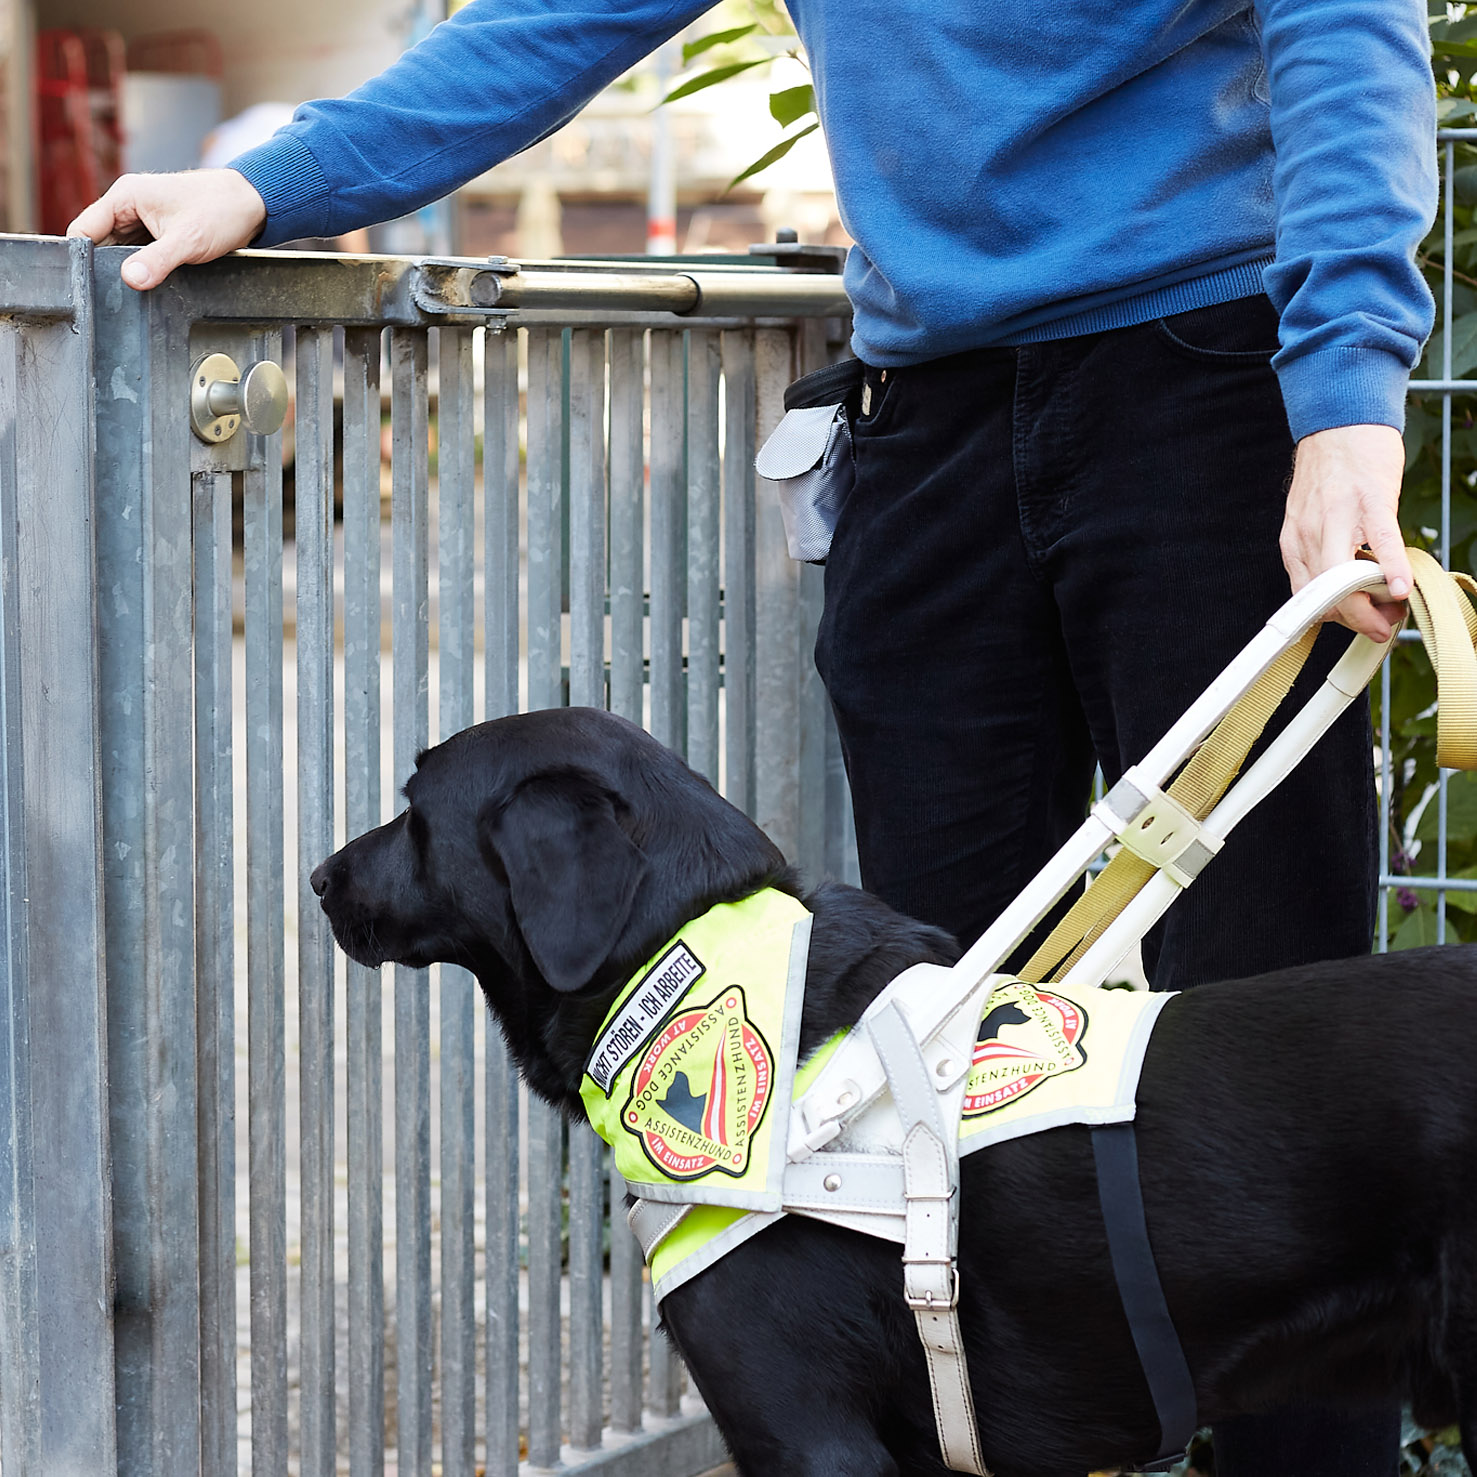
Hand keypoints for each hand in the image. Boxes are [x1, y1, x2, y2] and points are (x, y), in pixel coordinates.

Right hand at [67, 169, 266, 290]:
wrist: (252, 205)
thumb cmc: (221, 210)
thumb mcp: (187, 241)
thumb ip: (157, 261)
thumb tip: (130, 279)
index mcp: (125, 196)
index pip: (84, 229)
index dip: (82, 257)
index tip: (91, 283)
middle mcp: (128, 204)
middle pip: (99, 242)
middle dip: (105, 266)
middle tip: (115, 291)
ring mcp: (142, 218)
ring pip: (119, 249)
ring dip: (125, 267)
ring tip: (136, 284)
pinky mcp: (157, 231)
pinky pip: (138, 251)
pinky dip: (141, 265)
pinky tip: (149, 279)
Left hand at [1279, 422, 1410, 641]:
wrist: (1340, 422)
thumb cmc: (1332, 476)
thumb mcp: (1313, 522)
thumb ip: (1324, 555)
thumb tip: (1352, 594)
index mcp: (1294, 543)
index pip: (1306, 598)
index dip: (1336, 620)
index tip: (1359, 626)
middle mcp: (1309, 534)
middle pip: (1325, 595)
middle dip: (1356, 620)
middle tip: (1382, 627)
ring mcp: (1338, 517)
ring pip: (1348, 576)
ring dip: (1374, 602)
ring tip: (1395, 609)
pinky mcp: (1370, 501)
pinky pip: (1382, 542)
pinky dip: (1392, 569)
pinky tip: (1403, 588)